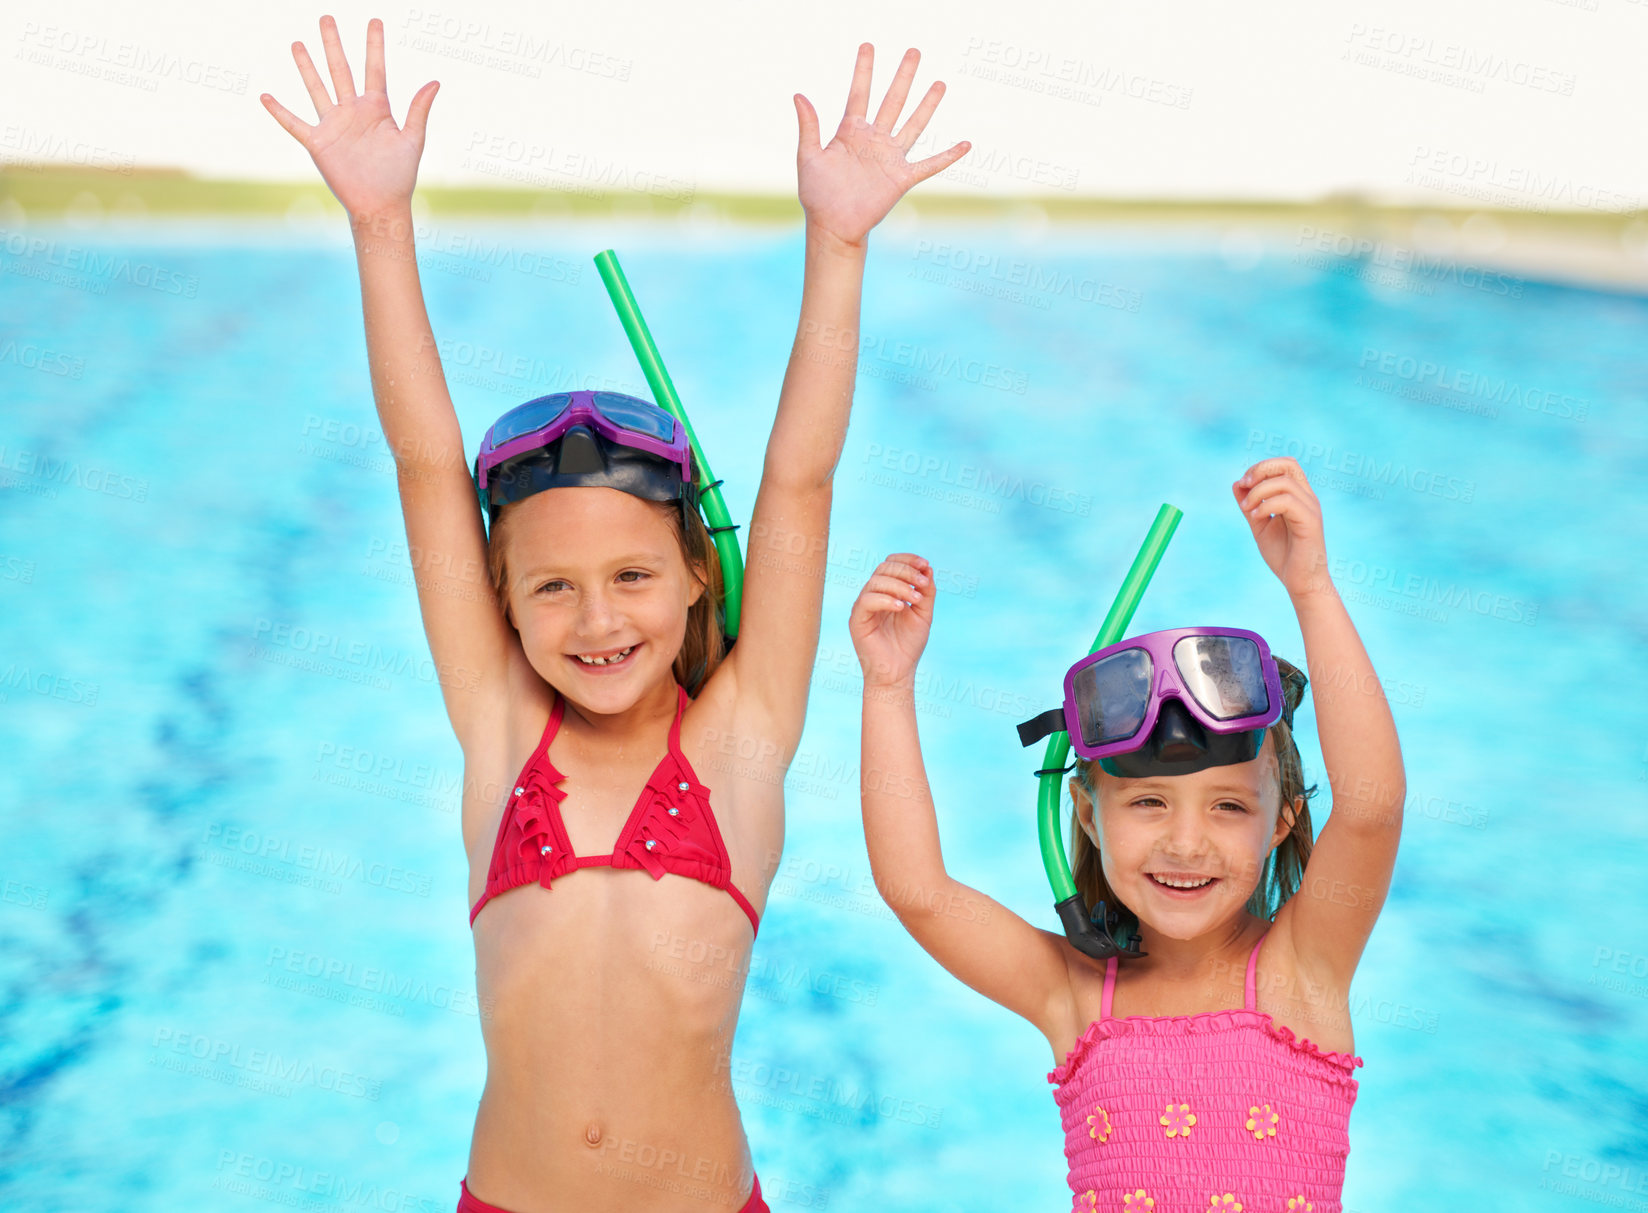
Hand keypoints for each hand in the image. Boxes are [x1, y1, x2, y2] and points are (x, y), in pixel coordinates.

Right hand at [260, 15, 437, 220]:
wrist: (381, 205)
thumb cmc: (400, 176)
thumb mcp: (413, 140)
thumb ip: (419, 110)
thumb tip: (435, 82)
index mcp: (377, 108)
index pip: (374, 69)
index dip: (374, 45)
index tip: (374, 20)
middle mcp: (353, 111)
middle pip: (341, 70)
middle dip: (333, 44)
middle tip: (327, 18)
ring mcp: (334, 125)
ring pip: (317, 88)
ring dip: (307, 67)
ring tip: (298, 43)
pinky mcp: (318, 143)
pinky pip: (295, 123)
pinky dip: (280, 112)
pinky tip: (265, 96)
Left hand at [794, 45, 969, 247]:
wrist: (833, 226)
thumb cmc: (817, 194)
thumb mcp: (808, 157)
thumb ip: (808, 126)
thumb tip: (799, 95)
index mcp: (850, 132)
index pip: (859, 93)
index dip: (864, 70)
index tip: (868, 46)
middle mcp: (874, 139)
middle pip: (892, 100)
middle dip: (903, 76)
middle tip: (914, 51)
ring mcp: (890, 157)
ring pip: (913, 124)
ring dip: (927, 105)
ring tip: (939, 83)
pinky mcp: (902, 178)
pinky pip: (929, 165)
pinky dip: (948, 156)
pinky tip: (965, 144)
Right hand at [848, 554, 934, 686]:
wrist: (897, 674)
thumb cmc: (908, 646)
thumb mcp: (923, 614)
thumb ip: (926, 592)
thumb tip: (927, 568)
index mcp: (886, 592)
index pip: (891, 564)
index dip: (907, 560)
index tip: (925, 565)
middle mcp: (872, 596)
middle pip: (884, 568)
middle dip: (906, 571)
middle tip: (923, 583)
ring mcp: (863, 607)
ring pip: (876, 582)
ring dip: (900, 586)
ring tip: (916, 599)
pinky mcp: (857, 620)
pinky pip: (867, 600)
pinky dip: (886, 600)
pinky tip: (902, 608)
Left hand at [1232, 458, 1333, 599]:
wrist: (1300, 582)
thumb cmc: (1284, 555)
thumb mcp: (1260, 525)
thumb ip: (1250, 505)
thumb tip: (1237, 483)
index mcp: (1297, 496)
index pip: (1285, 465)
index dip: (1261, 467)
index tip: (1243, 484)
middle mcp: (1307, 498)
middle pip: (1289, 465)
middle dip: (1262, 469)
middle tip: (1244, 485)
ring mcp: (1310, 509)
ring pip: (1285, 482)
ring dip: (1259, 491)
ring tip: (1247, 509)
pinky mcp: (1311, 522)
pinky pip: (1288, 501)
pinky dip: (1267, 505)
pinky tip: (1256, 517)